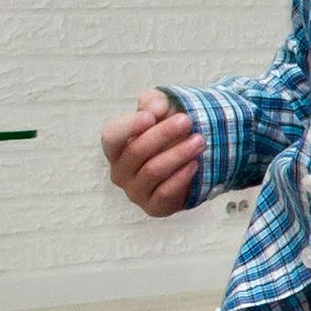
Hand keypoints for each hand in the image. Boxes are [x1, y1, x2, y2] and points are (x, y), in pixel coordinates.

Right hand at [101, 89, 200, 216]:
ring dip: (178, 154)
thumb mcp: (161, 109)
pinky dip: (181, 177)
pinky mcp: (153, 207)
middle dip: (163, 134)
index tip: (151, 117)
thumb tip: (154, 110)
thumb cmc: (167, 133)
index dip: (129, 126)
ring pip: (153, 171)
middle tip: (187, 121)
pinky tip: (195, 164)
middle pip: (136, 151)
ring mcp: (135, 192)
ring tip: (199, 141)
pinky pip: (165, 193)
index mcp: (115, 147)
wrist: (189, 161)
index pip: (112, 136)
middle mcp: (119, 171)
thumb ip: (154, 102)